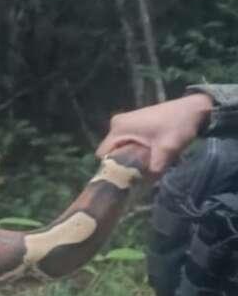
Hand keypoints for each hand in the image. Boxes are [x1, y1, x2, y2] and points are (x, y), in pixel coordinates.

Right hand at [96, 91, 212, 176]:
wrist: (192, 109)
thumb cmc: (177, 126)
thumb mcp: (167, 149)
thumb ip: (155, 168)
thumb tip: (146, 186)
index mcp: (119, 128)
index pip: (103, 154)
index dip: (111, 167)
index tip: (124, 177)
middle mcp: (116, 123)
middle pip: (110, 150)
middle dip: (121, 162)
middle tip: (136, 173)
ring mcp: (124, 121)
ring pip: (118, 145)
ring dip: (128, 155)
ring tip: (142, 164)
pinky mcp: (132, 121)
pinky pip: (125, 140)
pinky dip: (132, 148)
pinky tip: (146, 153)